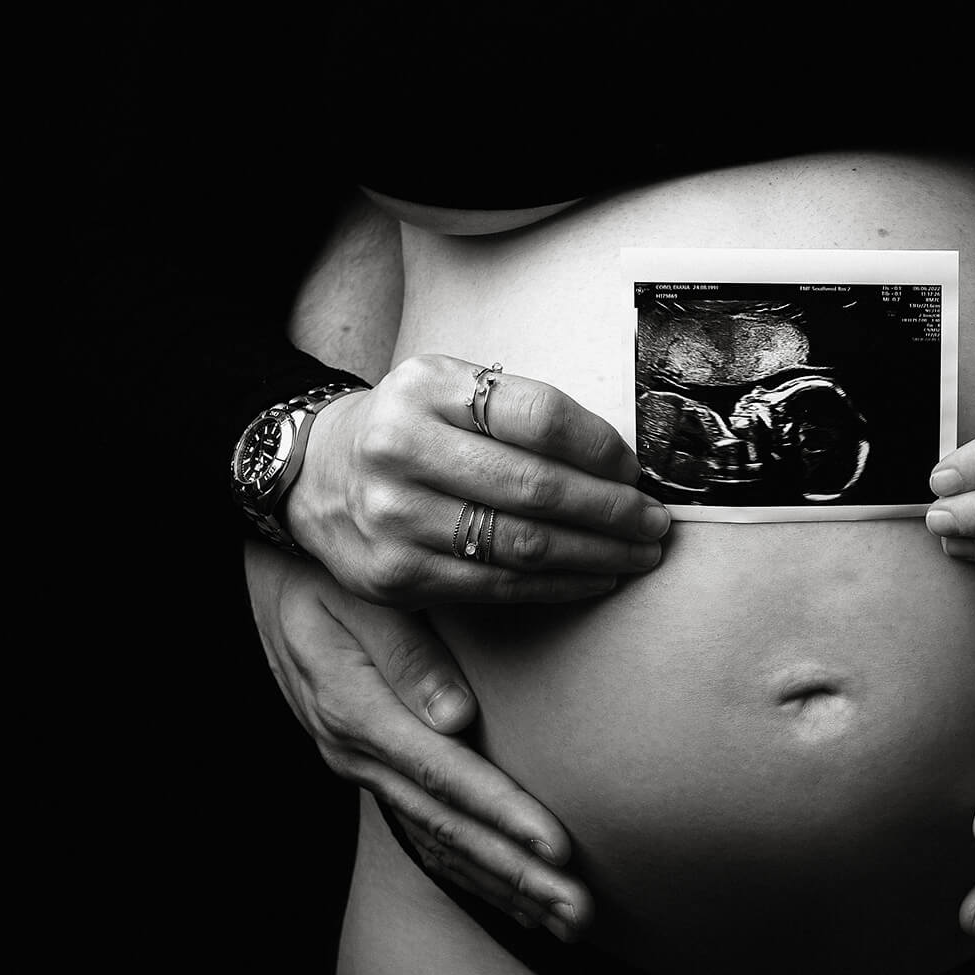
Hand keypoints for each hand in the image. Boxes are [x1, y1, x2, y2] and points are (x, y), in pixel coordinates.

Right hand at [245, 540, 591, 940]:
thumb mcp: (362, 597)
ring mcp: (362, 769)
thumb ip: (410, 654)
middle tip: (578, 912)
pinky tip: (518, 901)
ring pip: (439, 844)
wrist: (273, 575)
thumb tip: (457, 717)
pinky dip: (474, 874)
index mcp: (358, 712)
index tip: (558, 849)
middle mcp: (358, 753)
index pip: (444, 775)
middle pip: (448, 828)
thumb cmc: (328, 573)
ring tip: (568, 922)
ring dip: (505, 886)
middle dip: (517, 874)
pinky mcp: (372, 770)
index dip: (502, 814)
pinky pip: (426, 837)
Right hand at [287, 353, 671, 607]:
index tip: (636, 469)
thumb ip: (520, 410)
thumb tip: (621, 460)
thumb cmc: (412, 429)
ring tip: (639, 554)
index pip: (537, 416)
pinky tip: (595, 578)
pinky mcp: (396, 575)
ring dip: (598, 555)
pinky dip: (559, 585)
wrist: (318, 473)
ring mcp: (395, 517)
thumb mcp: (451, 388)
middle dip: (612, 510)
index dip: (601, 447)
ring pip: (523, 545)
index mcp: (426, 389)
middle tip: (656, 521)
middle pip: (536, 487)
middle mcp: (402, 449)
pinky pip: (498, 586)